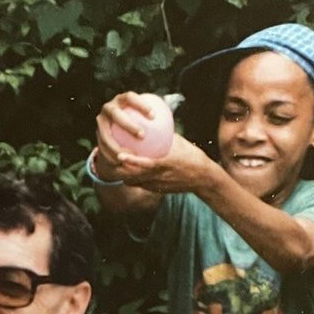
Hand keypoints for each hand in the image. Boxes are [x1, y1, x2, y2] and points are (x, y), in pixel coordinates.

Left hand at [96, 92, 211, 192]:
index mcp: (165, 164)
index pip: (145, 164)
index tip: (120, 154)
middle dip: (121, 171)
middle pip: (134, 177)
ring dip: (125, 176)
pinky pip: (142, 185)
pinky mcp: (158, 191)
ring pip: (136, 183)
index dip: (131, 161)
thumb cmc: (192, 156)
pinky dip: (134, 179)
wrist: (202, 177)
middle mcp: (159, 177)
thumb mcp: (179, 143)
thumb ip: (165, 134)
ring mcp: (157, 186)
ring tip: (115, 168)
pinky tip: (128, 173)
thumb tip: (153, 122)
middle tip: (111, 161)